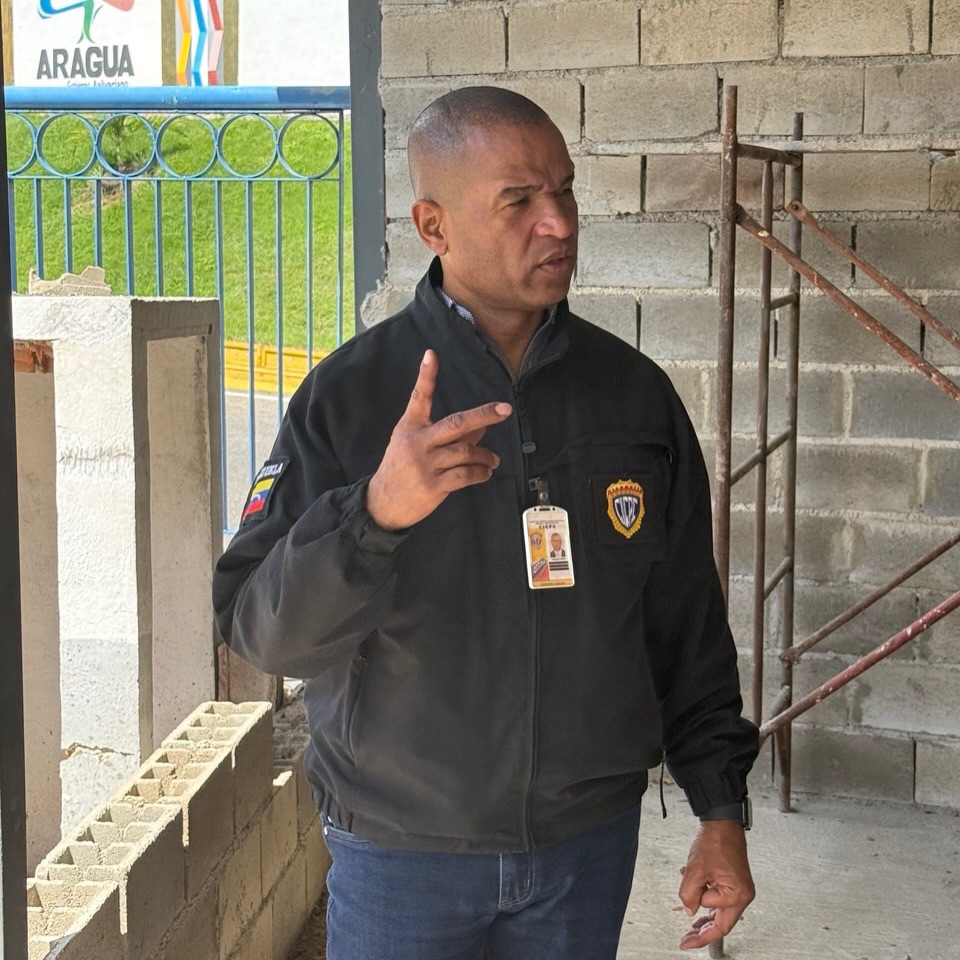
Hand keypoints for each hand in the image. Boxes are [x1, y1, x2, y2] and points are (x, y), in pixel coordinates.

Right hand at [366, 350, 512, 530]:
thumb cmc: (402, 469)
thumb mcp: (417, 445)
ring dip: (485, 456)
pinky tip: (486, 473)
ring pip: (465, 452)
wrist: (382, 502)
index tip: (432, 353)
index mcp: (411, 427)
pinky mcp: (432, 485)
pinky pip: (464, 475)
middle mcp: (418, 442)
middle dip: (483, 415)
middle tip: (504, 410)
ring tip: (493, 460)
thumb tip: (480, 428)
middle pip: (456, 423)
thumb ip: (448, 435)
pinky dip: (480, 473)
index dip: (426, 375)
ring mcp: (425, 464)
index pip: (419, 396)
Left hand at [677, 820, 754, 949]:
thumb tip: (689, 910)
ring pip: (719, 910)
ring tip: (689, 919)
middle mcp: (743, 894)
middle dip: (703, 929)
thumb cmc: (715, 842)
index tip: (687, 942)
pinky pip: (719, 897)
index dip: (700, 935)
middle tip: (687, 937)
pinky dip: (706, 897)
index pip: (716, 922)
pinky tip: (694, 895)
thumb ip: (689, 894)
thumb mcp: (695, 869)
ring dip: (703, 912)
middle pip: (721, 921)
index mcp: (737, 894)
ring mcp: (740, 888)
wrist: (722, 823)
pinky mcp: (735, 882)